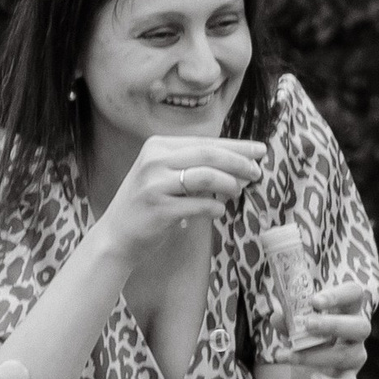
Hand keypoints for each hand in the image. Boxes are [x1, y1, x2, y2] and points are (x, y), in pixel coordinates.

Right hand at [96, 132, 265, 263]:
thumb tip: (241, 165)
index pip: (205, 142)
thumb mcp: (165, 176)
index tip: (260, 151)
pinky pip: (199, 205)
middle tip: (257, 172)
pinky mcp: (159, 208)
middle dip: (239, 163)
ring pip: (206, 176)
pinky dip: (215, 208)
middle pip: (209, 155)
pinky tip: (220, 210)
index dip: (237, 147)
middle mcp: (154, 160)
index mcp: (157, 146)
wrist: (117, 235)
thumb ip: (196, 167)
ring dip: (230, 184)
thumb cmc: (149, 205)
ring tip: (238, 192)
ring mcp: (155, 184)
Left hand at [282, 275, 370, 378]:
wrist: (308, 374)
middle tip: (308, 324)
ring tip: (290, 355)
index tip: (314, 301)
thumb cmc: (306, 340)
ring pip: (346, 356)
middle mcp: (357, 334)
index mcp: (347, 311)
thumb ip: (287, 321)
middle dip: (334, 324)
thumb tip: (276, 317)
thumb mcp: (295, 328)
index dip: (338, 295)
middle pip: (360, 326)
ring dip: (315, 355)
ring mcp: (356, 358)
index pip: (354, 295)